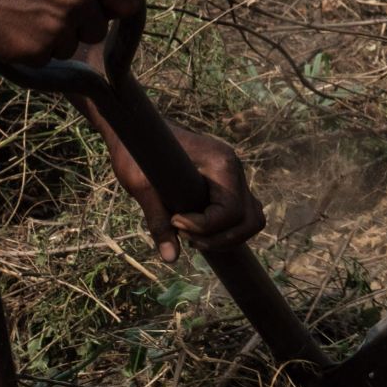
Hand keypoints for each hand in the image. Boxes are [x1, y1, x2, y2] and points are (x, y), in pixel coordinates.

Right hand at [0, 0, 144, 63]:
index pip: (130, 2)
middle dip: (81, 22)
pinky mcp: (32, 52)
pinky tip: (12, 25)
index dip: (117, 6)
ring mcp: (56, 29)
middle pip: (99, 29)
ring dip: (56, 36)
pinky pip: (45, 57)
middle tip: (52, 7)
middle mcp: (79, 1)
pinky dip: (32, 47)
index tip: (106, 8)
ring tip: (25, 12)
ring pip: (71, 46)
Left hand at [109, 125, 264, 261]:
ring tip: (192, 237)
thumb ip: (158, 221)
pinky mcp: (226, 185)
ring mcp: (233, 178)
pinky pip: (240, 214)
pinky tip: (195, 230)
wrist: (136, 129)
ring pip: (250, 219)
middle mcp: (234, 170)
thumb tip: (171, 258)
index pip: (231, 211)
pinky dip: (224, 230)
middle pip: (250, 220)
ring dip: (226, 237)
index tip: (175, 221)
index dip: (204, 227)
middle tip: (186, 237)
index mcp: (221, 163)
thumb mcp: (142, 186)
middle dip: (220, 238)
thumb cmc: (136, 151)